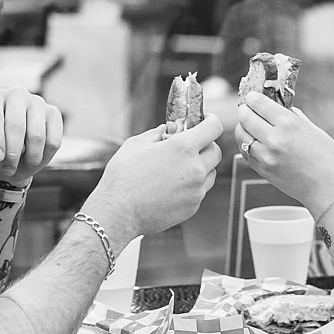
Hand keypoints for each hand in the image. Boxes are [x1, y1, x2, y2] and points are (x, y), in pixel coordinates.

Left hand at [0, 86, 63, 184]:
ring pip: (37, 134)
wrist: (5, 157)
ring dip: (29, 157)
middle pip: (16, 125)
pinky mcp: (54, 114)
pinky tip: (34, 156)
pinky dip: (43, 156)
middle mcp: (15, 94)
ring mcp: (37, 102)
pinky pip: (53, 141)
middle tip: (8, 168)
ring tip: (20, 163)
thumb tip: (1, 149)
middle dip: (12, 152)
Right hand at [82, 116, 223, 241]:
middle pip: (216, 151)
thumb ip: (156, 133)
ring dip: (201, 166)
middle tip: (190, 145)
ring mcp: (196, 190)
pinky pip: (200, 191)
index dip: (211, 120)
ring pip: (211, 172)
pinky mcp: (193, 207)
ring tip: (178, 167)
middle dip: (206, 145)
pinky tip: (173, 185)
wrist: (118, 213)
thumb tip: (166, 129)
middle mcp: (195, 169)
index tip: (205, 120)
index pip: (213, 127)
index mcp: (183, 148)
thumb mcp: (136, 145)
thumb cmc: (123, 178)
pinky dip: (193, 185)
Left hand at [235, 91, 333, 212]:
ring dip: (242, 127)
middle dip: (244, 110)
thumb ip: (293, 116)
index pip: (259, 104)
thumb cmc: (326, 158)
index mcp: (288, 124)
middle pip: (245, 117)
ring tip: (248, 124)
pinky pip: (245, 152)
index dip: (253, 97)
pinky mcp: (262, 170)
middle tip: (246, 108)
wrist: (327, 188)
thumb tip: (279, 105)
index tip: (252, 96)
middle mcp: (274, 139)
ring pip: (241, 135)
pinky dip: (245, 143)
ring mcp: (266, 156)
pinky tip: (251, 140)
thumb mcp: (313, 129)